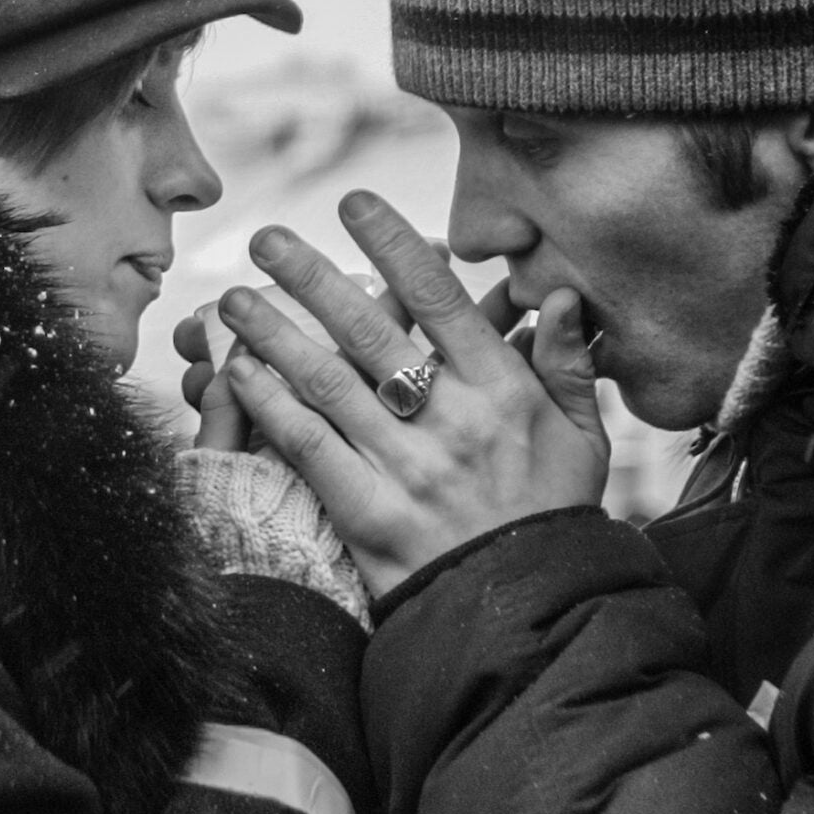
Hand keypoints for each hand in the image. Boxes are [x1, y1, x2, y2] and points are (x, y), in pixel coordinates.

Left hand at [214, 192, 608, 595]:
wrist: (529, 611)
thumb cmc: (552, 518)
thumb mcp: (582, 439)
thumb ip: (568, 366)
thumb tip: (561, 297)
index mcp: (503, 390)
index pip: (439, 299)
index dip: (393, 246)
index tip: (354, 203)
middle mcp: (452, 419)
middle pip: (368, 331)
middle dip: (312, 277)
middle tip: (266, 237)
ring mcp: (406, 465)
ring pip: (328, 381)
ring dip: (274, 334)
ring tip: (232, 300)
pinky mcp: (368, 511)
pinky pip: (309, 445)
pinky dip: (270, 405)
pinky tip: (238, 372)